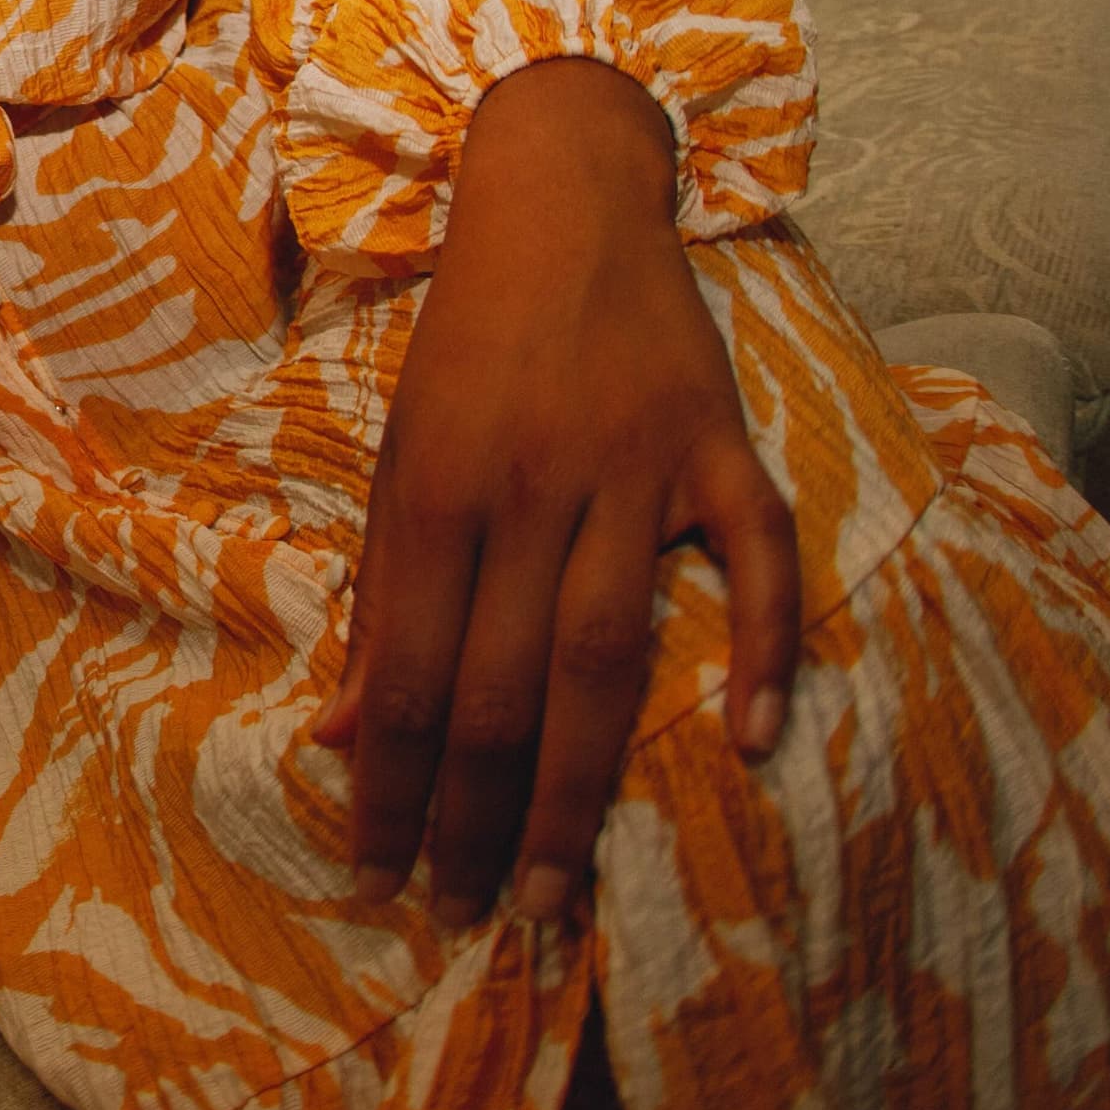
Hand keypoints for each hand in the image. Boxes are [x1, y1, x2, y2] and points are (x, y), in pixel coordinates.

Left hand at [307, 56, 800, 924]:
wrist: (558, 193)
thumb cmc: (468, 340)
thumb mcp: (400, 453)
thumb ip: (382, 592)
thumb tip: (344, 730)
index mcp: (437, 489)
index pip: (411, 674)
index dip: (395, 786)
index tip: (385, 875)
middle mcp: (528, 486)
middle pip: (505, 685)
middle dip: (480, 816)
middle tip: (471, 916)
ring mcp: (632, 465)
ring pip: (607, 649)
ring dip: (581, 782)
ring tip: (558, 888)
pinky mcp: (717, 442)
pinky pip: (758, 555)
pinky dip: (765, 645)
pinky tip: (752, 740)